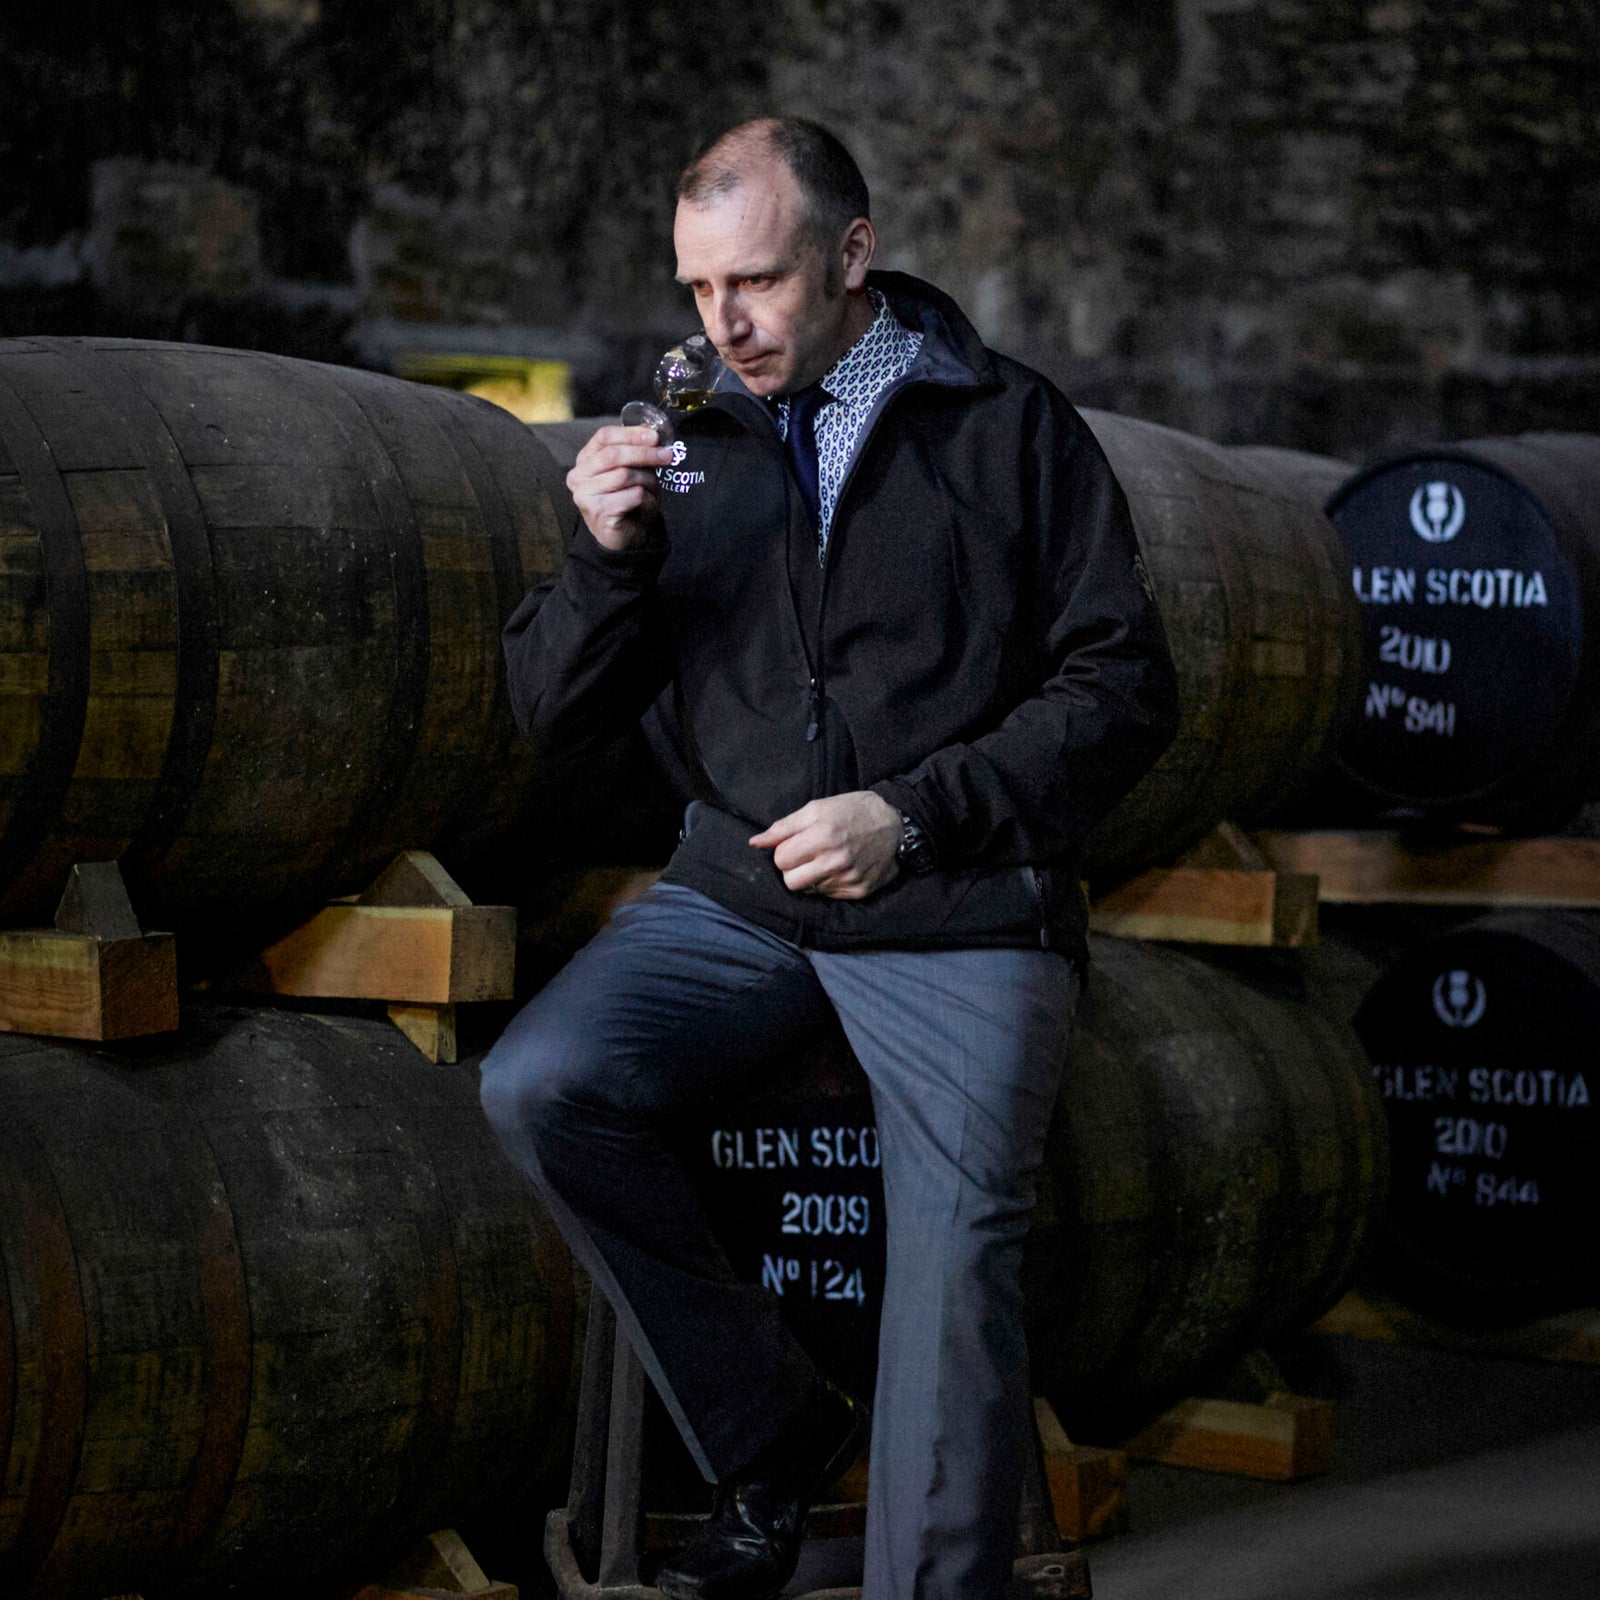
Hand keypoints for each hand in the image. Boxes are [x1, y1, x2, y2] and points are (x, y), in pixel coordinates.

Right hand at [567, 425, 672, 549]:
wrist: (626, 536)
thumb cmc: (628, 500)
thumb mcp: (634, 470)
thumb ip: (637, 451)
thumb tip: (652, 430)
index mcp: (585, 460)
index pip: (604, 437)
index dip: (631, 434)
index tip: (654, 436)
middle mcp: (579, 476)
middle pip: (613, 454)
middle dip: (644, 453)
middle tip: (666, 456)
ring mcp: (585, 495)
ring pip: (624, 475)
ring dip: (647, 481)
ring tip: (653, 489)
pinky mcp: (598, 512)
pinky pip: (631, 496)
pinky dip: (646, 498)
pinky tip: (645, 504)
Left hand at [750, 792, 902, 898]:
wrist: (897, 824)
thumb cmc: (853, 811)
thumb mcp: (817, 809)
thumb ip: (783, 827)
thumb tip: (755, 842)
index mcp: (821, 836)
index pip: (781, 860)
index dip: (785, 851)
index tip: (798, 844)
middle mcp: (835, 861)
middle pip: (791, 882)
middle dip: (793, 870)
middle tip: (807, 856)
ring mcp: (848, 879)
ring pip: (809, 890)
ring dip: (812, 876)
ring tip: (828, 859)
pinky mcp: (859, 891)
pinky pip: (829, 895)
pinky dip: (830, 883)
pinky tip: (841, 868)